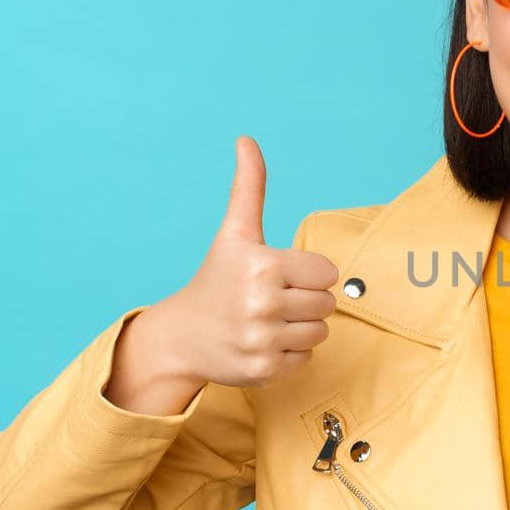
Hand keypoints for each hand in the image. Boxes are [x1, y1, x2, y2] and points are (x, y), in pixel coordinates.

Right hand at [152, 136, 339, 388]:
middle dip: (305, 301)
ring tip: (267, 321)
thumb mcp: (235, 233)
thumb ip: (248, 187)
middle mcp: (261, 304)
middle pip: (327, 304)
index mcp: (262, 266)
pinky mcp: (264, 370)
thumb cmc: (217, 279)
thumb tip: (246, 140)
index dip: (308, 274)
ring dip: (300, 328)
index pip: (327, 273)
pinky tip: (262, 343)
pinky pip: (306, 359)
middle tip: (271, 300)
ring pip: (320, 332)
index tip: (279, 275)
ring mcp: (262, 340)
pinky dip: (289, 354)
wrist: (182, 336)